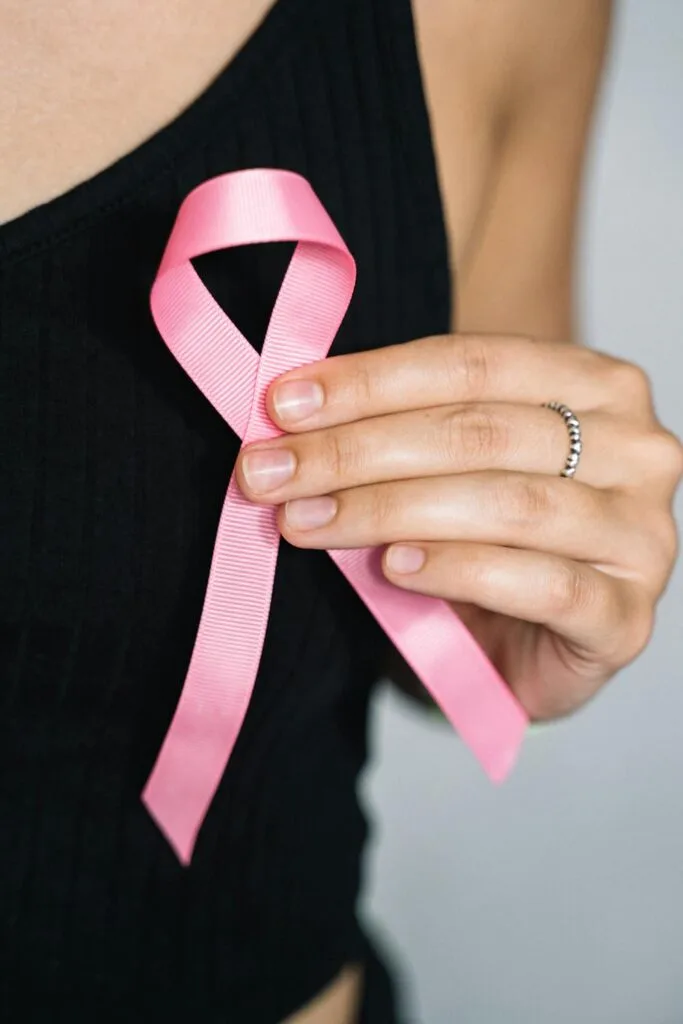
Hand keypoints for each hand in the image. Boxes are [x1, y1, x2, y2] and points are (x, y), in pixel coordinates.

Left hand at [236, 335, 681, 720]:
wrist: (523, 649)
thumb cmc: (483, 542)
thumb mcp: (442, 468)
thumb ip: (396, 430)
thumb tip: (290, 411)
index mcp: (596, 386)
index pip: (474, 364)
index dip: (370, 380)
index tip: (282, 402)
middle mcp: (637, 449)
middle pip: (482, 433)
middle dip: (358, 450)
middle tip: (269, 471)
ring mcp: (642, 536)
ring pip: (508, 505)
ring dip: (386, 510)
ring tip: (304, 520)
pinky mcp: (626, 620)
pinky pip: (540, 586)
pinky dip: (457, 570)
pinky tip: (392, 569)